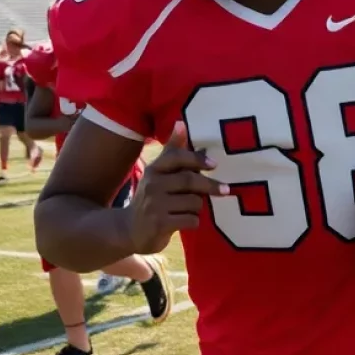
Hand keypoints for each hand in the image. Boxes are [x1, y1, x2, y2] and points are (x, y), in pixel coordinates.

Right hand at [129, 121, 227, 253]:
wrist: (128, 231)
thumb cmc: (152, 198)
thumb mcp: (158, 173)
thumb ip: (172, 151)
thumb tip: (181, 123)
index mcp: (154, 169)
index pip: (176, 157)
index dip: (197, 159)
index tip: (214, 164)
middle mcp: (152, 184)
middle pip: (190, 180)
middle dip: (210, 186)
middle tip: (225, 189)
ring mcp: (155, 205)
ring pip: (194, 202)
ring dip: (198, 207)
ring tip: (189, 210)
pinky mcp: (160, 224)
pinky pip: (191, 220)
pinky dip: (194, 221)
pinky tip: (185, 222)